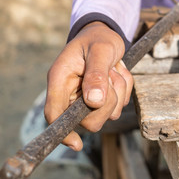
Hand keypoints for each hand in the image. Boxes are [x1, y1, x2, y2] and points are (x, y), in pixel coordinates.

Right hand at [44, 22, 132, 150]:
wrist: (106, 34)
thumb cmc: (98, 39)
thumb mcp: (100, 50)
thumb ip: (96, 73)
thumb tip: (94, 101)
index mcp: (60, 80)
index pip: (54, 113)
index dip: (63, 132)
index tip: (76, 144)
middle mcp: (71, 92)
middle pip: (89, 119)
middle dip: (107, 100)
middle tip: (109, 75)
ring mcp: (88, 98)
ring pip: (109, 112)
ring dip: (118, 90)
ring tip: (113, 69)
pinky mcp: (103, 99)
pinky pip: (121, 104)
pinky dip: (125, 88)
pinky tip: (117, 72)